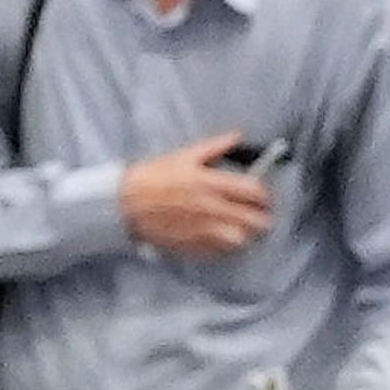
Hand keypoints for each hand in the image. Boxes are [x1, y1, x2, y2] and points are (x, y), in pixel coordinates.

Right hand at [120, 131, 273, 255]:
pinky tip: (223, 239)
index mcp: (211, 183)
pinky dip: (226, 247)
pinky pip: (219, 252)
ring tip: (243, 230)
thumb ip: (216, 146)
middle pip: (253, 220)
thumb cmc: (154, 177)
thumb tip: (237, 137)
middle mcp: (210, 208)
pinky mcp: (190, 245)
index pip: (254, 192)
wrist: (125, 203)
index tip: (262, 198)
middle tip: (259, 216)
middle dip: (261, 219)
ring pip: (240, 240)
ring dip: (246, 235)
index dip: (264, 196)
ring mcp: (201, 230)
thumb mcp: (185, 155)